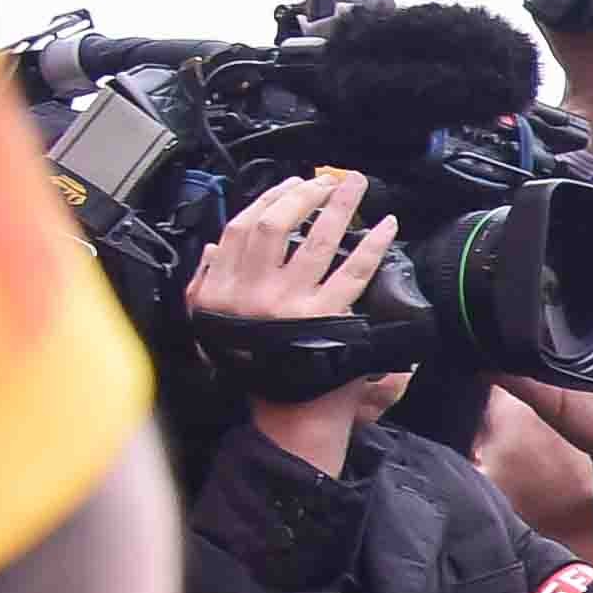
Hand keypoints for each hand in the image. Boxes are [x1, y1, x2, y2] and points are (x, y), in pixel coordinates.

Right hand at [194, 168, 399, 474]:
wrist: (287, 411)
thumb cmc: (253, 366)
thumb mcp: (210, 325)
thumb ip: (206, 284)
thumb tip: (213, 248)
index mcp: (222, 289)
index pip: (240, 230)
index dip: (267, 200)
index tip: (290, 185)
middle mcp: (252, 292)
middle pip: (275, 225)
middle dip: (302, 195)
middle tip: (325, 181)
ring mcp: (291, 303)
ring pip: (316, 241)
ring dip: (339, 207)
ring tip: (356, 185)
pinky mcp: (327, 317)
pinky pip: (353, 271)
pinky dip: (372, 246)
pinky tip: (386, 227)